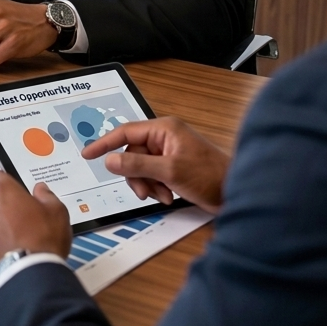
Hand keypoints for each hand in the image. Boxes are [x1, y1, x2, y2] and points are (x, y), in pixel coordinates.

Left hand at [0, 171, 71, 284]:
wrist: (29, 275)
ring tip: (15, 243)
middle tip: (21, 223)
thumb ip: (47, 197)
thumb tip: (40, 190)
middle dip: (2, 209)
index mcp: (3, 192)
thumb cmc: (44, 240)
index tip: (17, 196)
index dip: (7, 186)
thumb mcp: (57, 213)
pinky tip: (7, 256)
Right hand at [81, 116, 230, 214]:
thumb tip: (110, 161)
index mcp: (164, 129)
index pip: (125, 132)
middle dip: (135, 175)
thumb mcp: (170, 171)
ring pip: (140, 167)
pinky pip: (152, 175)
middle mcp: (165, 138)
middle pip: (131, 154)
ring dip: (146, 184)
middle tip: (143, 191)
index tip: (88, 153)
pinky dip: (156, 187)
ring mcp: (170, 153)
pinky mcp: (174, 167)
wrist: (238, 194)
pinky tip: (168, 196)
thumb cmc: (212, 176)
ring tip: (160, 195)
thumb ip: (137, 165)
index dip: (104, 143)